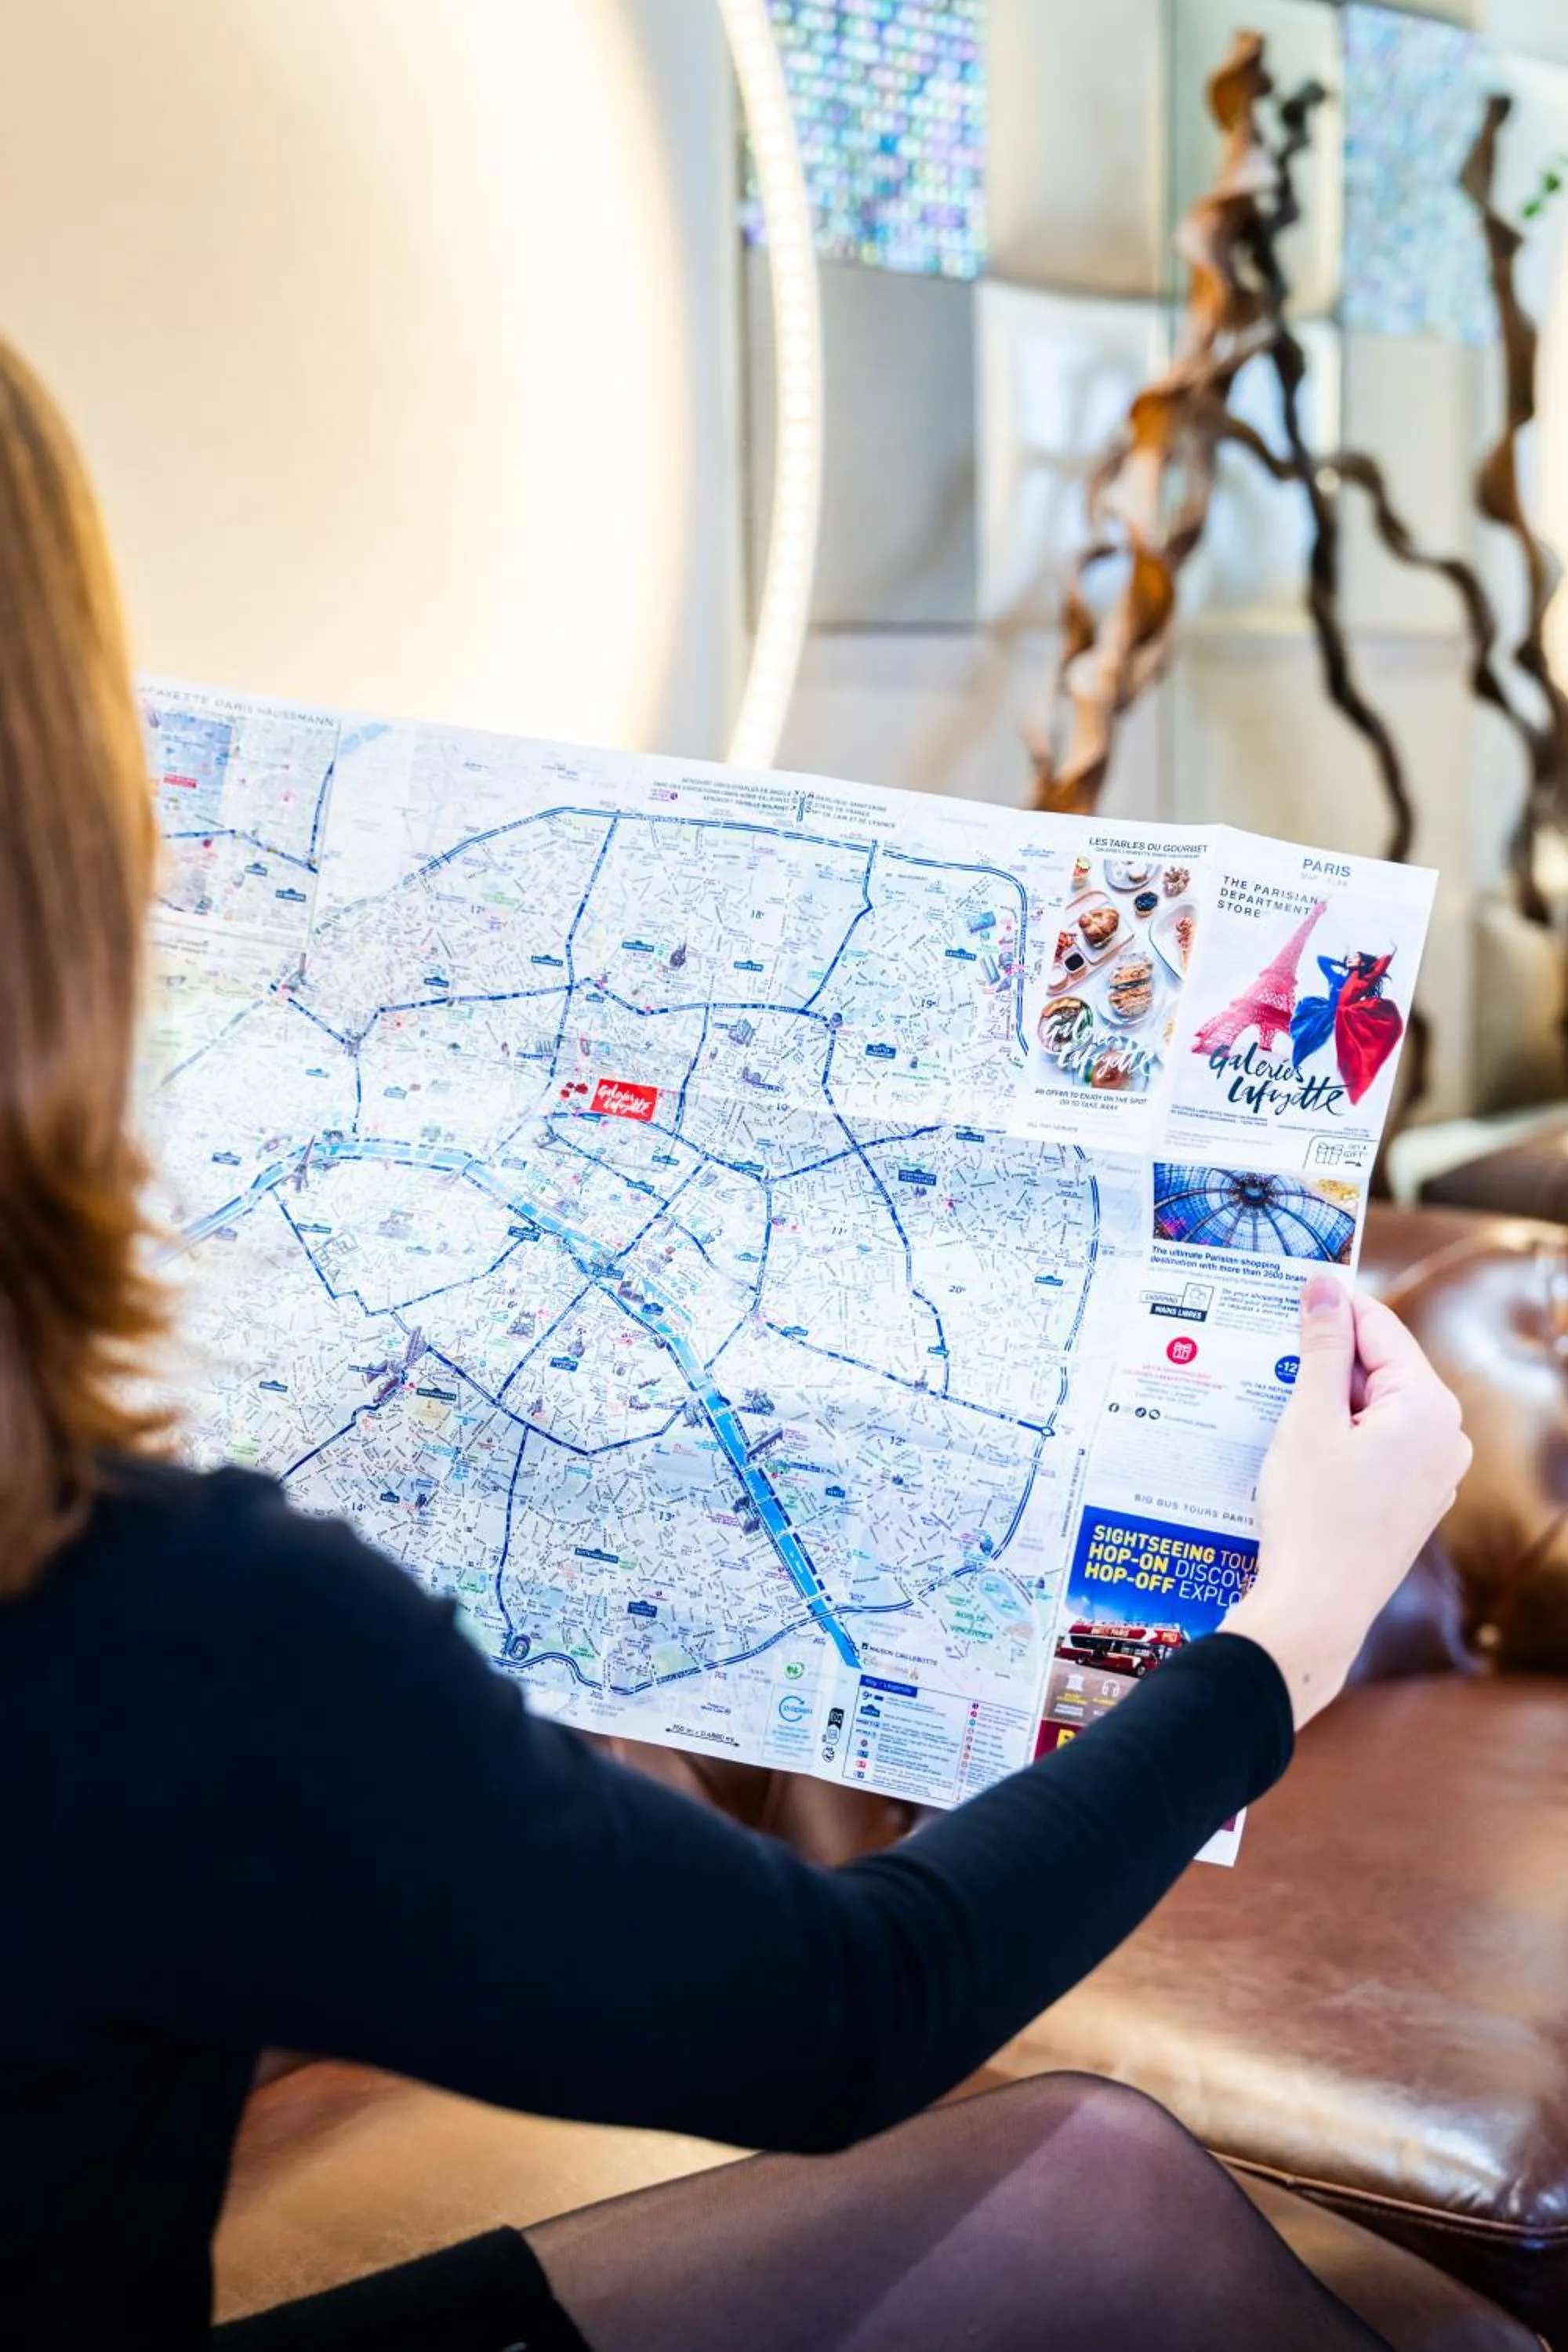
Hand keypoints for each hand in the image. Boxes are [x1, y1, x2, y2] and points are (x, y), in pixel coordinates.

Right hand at [1225, 1275, 1471, 1729]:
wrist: (1315, 1610)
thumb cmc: (1311, 1517)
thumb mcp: (1309, 1419)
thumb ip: (1322, 1348)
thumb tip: (1326, 1287)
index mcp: (1429, 1407)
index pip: (1380, 1328)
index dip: (1331, 1307)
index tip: (1289, 1289)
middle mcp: (1446, 1436)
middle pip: (1381, 1368)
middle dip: (1327, 1359)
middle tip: (1268, 1353)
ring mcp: (1434, 1473)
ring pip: (1376, 1409)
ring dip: (1328, 1400)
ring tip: (1273, 1405)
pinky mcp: (1413, 1501)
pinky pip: (1377, 1446)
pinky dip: (1339, 1437)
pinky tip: (1295, 1448)